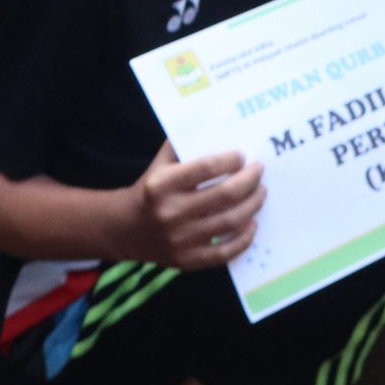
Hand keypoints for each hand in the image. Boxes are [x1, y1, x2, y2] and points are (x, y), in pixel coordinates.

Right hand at [118, 143, 263, 268]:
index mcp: (161, 185)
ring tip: (261, 192)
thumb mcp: (161, 163)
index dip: (231, 160)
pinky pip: (224, 253)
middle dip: (250, 180)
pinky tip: (252, 224)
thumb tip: (219, 123)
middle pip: (225, 194)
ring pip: (230, 221)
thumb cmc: (151, 188)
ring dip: (253, 204)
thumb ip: (184, 143)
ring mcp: (179, 239)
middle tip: (259, 171)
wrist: (123, 229)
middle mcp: (170, 212)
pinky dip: (244, 239)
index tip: (242, 156)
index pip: (206, 167)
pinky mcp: (186, 260)